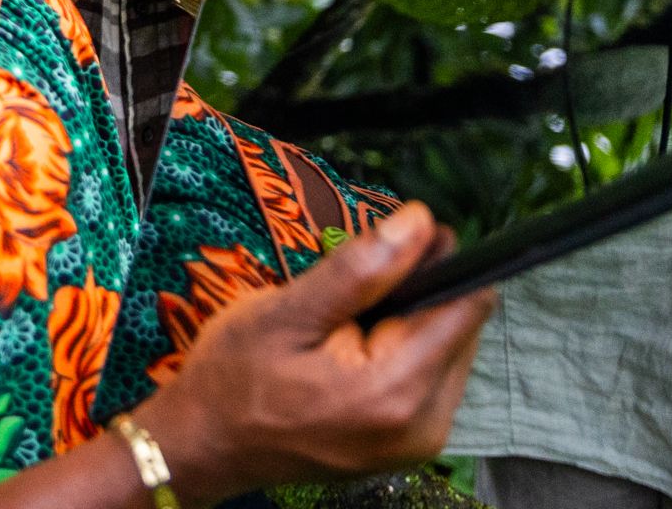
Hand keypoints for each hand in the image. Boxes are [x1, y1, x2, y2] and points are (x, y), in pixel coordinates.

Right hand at [135, 202, 493, 502]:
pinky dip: (403, 352)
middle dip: (419, 294)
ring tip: (347, 325)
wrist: (206, 446)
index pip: (465, 306)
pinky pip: (431, 377)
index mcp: (394, 391)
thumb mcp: (286, 311)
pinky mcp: (409, 446)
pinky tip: (355, 351)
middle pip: (461, 327)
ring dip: (410, 323)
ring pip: (449, 349)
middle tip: (352, 292)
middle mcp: (422, 426)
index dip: (439, 260)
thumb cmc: (234, 379)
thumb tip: (419, 223)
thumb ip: (360, 270)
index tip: (398, 241)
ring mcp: (419, 443)